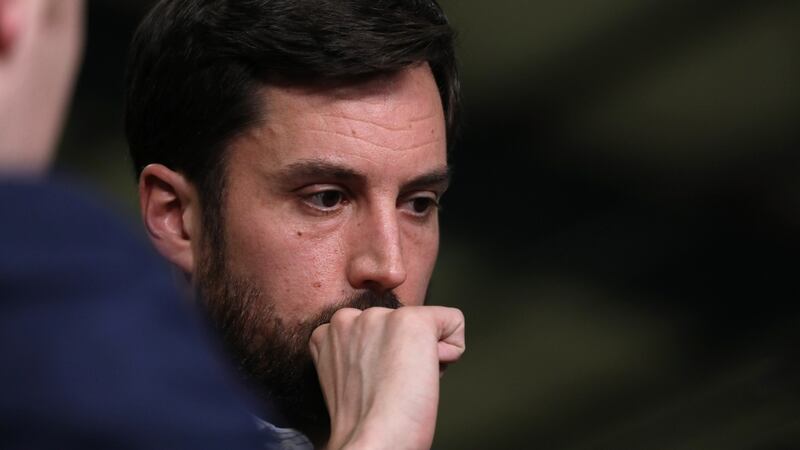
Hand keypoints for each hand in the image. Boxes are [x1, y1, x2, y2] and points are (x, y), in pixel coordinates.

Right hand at [309, 306, 464, 449]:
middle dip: (403, 353)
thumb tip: (390, 347)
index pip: (377, 328)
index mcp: (332, 332)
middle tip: (391, 386)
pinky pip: (453, 321)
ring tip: (405, 383)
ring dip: (423, 354)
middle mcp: (350, 317)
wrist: (375, 440)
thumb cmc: (365, 423)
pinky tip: (427, 375)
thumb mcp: (348, 375)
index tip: (376, 383)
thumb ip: (359, 351)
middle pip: (400, 325)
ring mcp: (381, 316)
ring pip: (426, 325)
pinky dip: (453, 350)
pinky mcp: (412, 320)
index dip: (384, 359)